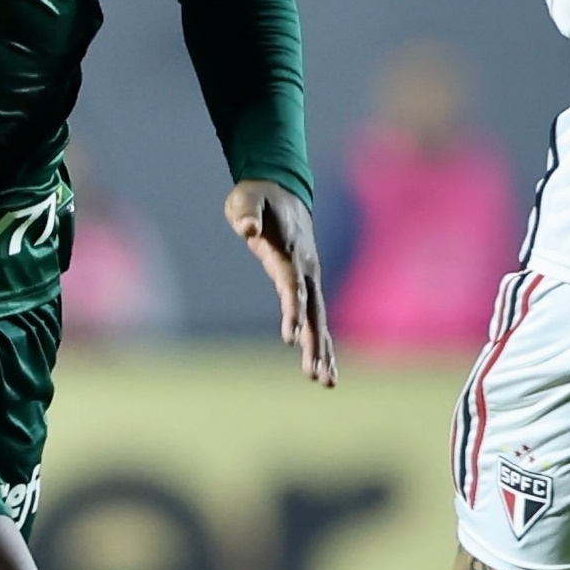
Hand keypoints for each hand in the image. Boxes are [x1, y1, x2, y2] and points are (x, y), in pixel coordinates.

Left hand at [226, 179, 335, 386]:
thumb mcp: (246, 199)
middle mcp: (307, 270)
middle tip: (316, 374)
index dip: (293, 312)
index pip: (293, 288)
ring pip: (319, 319)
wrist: (280, 188)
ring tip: (324, 381)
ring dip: (322, 350)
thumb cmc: (257, 196)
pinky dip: (320, 342)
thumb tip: (247, 227)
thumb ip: (247, 212)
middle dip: (315, 343)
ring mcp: (310, 277)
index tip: (290, 338)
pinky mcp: (307, 284)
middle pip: (314, 312)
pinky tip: (321, 368)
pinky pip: (316, 317)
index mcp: (291, 253)